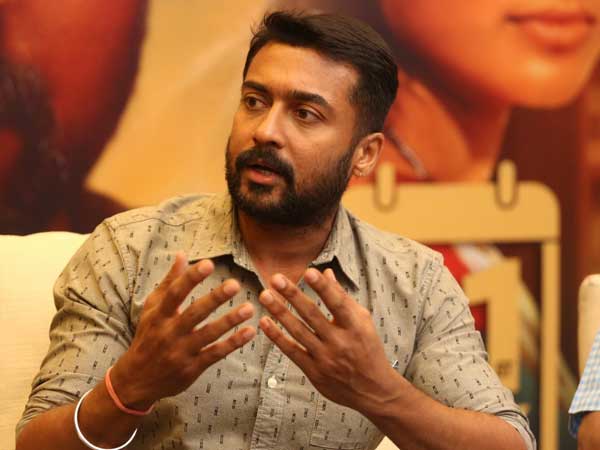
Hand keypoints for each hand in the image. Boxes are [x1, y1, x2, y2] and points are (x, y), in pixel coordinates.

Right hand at [111, 252, 255, 408]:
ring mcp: (181, 352)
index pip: (175, 293)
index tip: (209, 264)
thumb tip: (182, 254)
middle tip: (235, 284)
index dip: (191, 278)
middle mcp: (169, 333)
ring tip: (249, 308)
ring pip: (208, 334)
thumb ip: (169, 282)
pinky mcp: (192, 368)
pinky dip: (233, 343)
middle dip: (215, 299)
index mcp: (159, 315)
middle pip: (194, 313)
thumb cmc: (147, 336)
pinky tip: (249, 332)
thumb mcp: (152, 309)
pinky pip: (215, 354)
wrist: (135, 380)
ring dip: (229, 321)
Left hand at [258, 268, 401, 413]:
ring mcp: (326, 358)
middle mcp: (340, 342)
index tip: (309, 272)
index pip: (338, 303)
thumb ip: (343, 297)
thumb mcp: (363, 321)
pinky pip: (292, 351)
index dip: (323, 288)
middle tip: (276, 278)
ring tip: (264, 295)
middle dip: (293, 295)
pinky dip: (277, 337)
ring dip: (280, 312)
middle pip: (312, 315)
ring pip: (298, 332)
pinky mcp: (314, 371)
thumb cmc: (367, 348)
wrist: (372, 389)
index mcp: (355, 327)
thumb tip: (326, 272)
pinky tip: (264, 322)